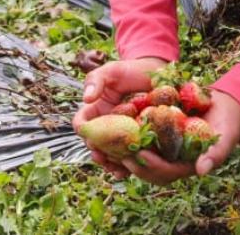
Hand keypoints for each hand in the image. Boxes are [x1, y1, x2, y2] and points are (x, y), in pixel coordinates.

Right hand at [72, 57, 166, 178]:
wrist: (158, 74)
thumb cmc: (131, 71)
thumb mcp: (111, 71)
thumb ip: (96, 80)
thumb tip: (87, 98)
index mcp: (95, 111)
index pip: (81, 124)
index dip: (83, 130)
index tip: (89, 133)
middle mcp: (106, 126)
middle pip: (95, 145)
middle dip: (97, 152)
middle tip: (102, 156)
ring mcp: (121, 135)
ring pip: (111, 155)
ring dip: (111, 164)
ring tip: (116, 169)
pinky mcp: (138, 141)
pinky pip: (129, 157)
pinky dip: (128, 165)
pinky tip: (130, 170)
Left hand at [120, 90, 239, 185]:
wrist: (225, 106)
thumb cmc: (228, 122)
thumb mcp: (225, 135)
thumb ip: (216, 153)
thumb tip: (201, 170)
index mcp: (187, 166)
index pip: (165, 173)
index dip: (151, 166)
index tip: (138, 154)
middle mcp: (173, 162)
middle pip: (148, 170)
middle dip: (132, 163)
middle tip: (116, 152)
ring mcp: (165, 151)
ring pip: (140, 159)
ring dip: (123, 154)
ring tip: (107, 146)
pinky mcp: (158, 138)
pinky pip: (139, 142)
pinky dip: (127, 139)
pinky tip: (113, 130)